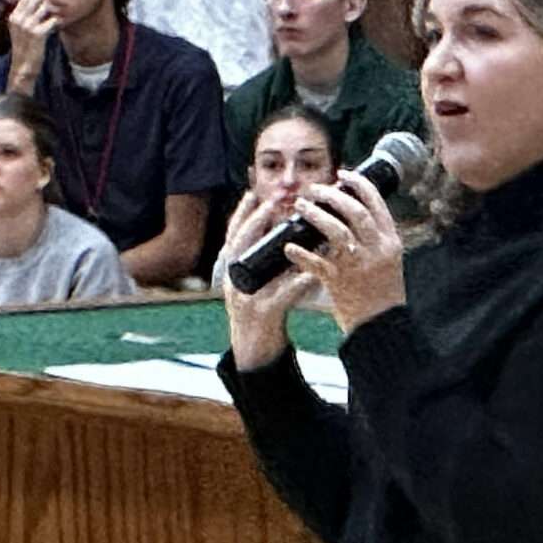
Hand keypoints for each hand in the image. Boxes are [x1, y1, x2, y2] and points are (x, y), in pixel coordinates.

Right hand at [6, 0, 55, 74]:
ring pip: (45, 5)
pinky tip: (56, 28)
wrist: (22, 68)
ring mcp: (28, 25)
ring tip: (54, 20)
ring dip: (53, 11)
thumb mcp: (19, 29)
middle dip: (47, 1)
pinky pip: (53, 20)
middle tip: (53, 10)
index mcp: (14, 16)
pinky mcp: (38, 33)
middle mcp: (19, 18)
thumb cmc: (24, 48)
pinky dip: (57, 23)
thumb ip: (25, 15)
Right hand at [219, 191, 317, 369]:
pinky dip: (297, 283)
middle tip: (271, 201)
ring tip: (292, 232)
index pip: (232, 237)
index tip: (252, 194)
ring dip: (276, 247)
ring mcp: (246, 298)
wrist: (255, 349)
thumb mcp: (260, 283)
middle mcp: (233, 282)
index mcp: (232, 272)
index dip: (241, 215)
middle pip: (238, 245)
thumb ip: (269, 262)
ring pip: (257, 266)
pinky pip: (283, 295)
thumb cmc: (262, 311)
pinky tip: (310, 273)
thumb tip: (288, 234)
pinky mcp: (264, 314)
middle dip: (254, 222)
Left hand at [285, 171, 405, 336]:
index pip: (376, 203)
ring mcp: (357, 266)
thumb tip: (354, 212)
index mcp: (390, 241)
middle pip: (354, 211)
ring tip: (301, 206)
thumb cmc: (383, 292)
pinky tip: (289, 247)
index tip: (342, 174)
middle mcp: (376, 249)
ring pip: (336, 231)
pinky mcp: (339, 283)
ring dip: (316, 215)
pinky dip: (301, 254)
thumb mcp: (388, 259)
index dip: (358, 184)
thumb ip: (375, 237)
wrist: (381, 326)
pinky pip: (316, 263)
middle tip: (314, 189)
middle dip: (332, 195)